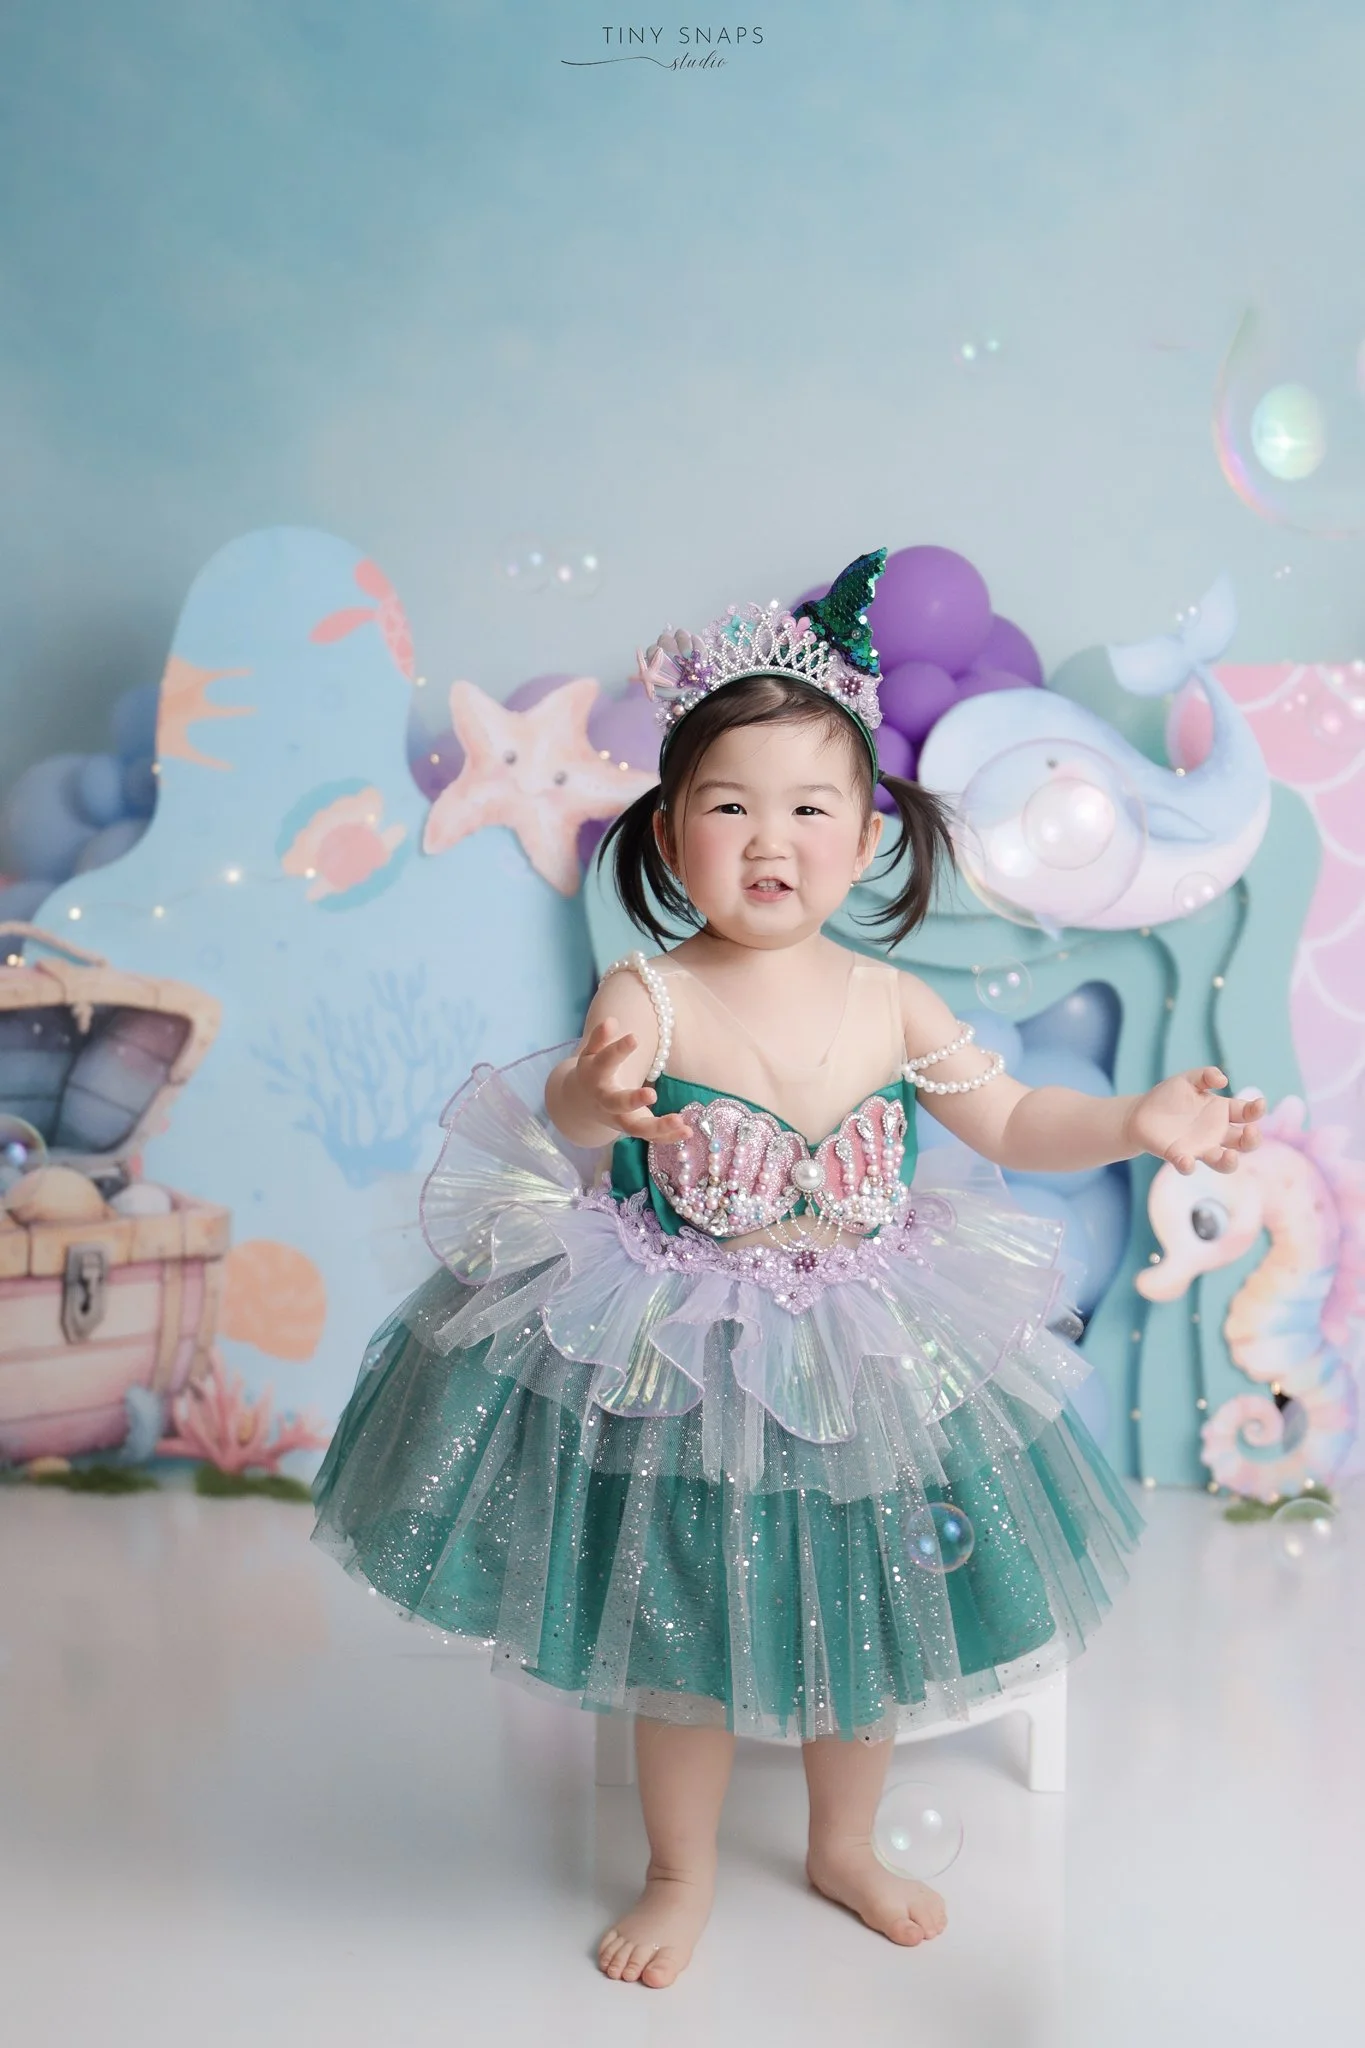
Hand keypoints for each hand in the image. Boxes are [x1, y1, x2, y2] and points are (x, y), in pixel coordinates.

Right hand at [573, 1018, 690, 1142]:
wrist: (583, 1105)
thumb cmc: (593, 1071)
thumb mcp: (591, 1053)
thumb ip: (600, 1038)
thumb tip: (612, 1021)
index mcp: (595, 1077)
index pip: (606, 1062)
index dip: (619, 1050)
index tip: (635, 1038)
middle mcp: (606, 1101)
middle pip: (617, 1104)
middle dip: (633, 1100)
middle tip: (652, 1094)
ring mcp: (619, 1118)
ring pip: (636, 1128)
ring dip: (658, 1127)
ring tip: (680, 1121)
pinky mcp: (633, 1128)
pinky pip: (650, 1137)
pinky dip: (668, 1137)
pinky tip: (688, 1131)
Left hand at [1123, 1067, 1264, 1175]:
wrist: (1140, 1113)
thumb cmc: (1168, 1096)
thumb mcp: (1187, 1080)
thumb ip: (1205, 1075)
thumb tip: (1223, 1079)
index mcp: (1222, 1112)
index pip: (1247, 1114)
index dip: (1256, 1110)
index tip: (1259, 1104)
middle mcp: (1216, 1133)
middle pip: (1244, 1143)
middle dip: (1252, 1139)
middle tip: (1250, 1131)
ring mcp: (1200, 1148)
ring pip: (1223, 1163)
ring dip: (1229, 1162)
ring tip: (1230, 1156)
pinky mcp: (1179, 1156)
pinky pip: (1188, 1166)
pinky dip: (1188, 1166)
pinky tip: (1187, 1160)